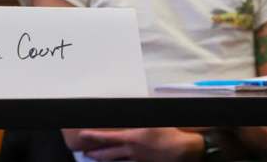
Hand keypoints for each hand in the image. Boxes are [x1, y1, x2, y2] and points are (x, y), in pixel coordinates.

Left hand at [78, 127, 202, 161]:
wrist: (184, 149)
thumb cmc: (170, 131)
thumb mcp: (153, 118)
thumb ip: (140, 115)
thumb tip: (132, 109)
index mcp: (132, 137)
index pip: (107, 137)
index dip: (93, 137)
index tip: (82, 135)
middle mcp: (132, 151)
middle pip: (108, 153)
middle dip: (95, 153)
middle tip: (85, 153)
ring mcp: (139, 160)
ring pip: (117, 161)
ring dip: (105, 159)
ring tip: (96, 159)